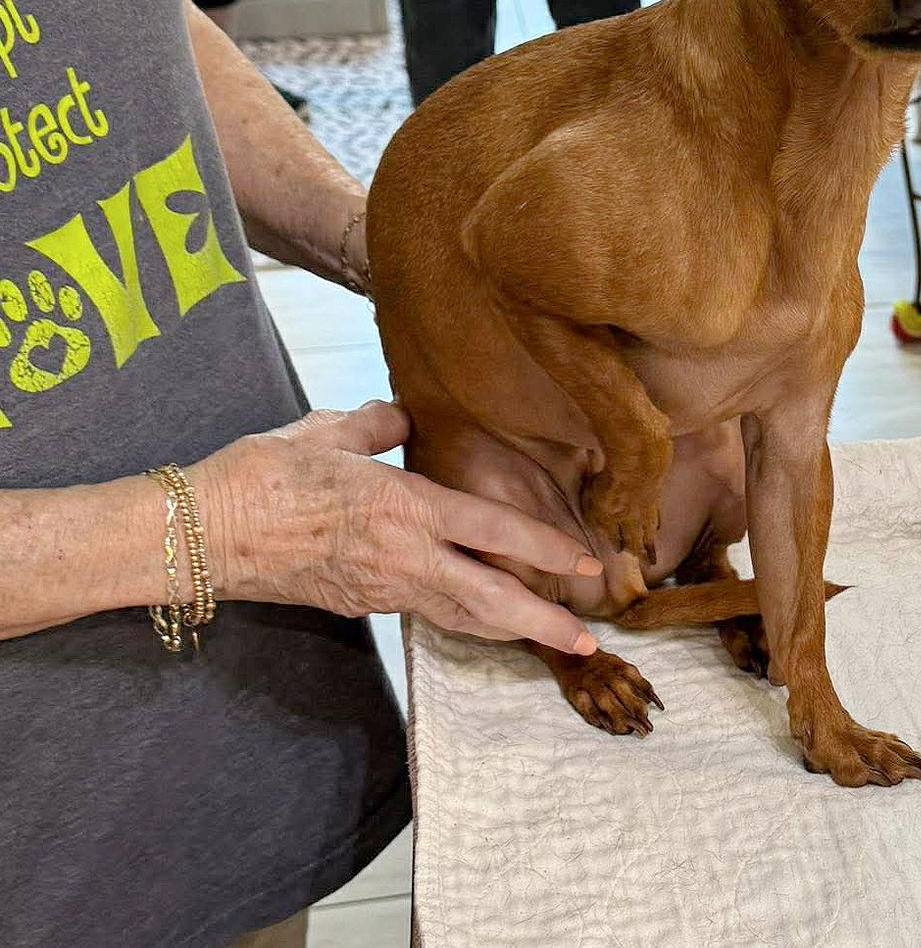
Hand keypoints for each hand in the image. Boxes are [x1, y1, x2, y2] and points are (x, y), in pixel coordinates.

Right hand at [192, 400, 602, 652]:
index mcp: (405, 508)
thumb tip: (403, 415)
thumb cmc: (258, 478)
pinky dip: (463, 619)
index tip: (584, 563)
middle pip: (489, 598)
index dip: (544, 548)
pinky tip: (479, 616)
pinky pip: (425, 613)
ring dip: (509, 629)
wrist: (196, 538)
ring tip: (551, 639)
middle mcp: (403, 557)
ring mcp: (380, 589)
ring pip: (460, 615)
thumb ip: (375, 424)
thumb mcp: (324, 433)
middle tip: (589, 641)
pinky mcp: (357, 605)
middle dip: (544, 622)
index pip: (493, 530)